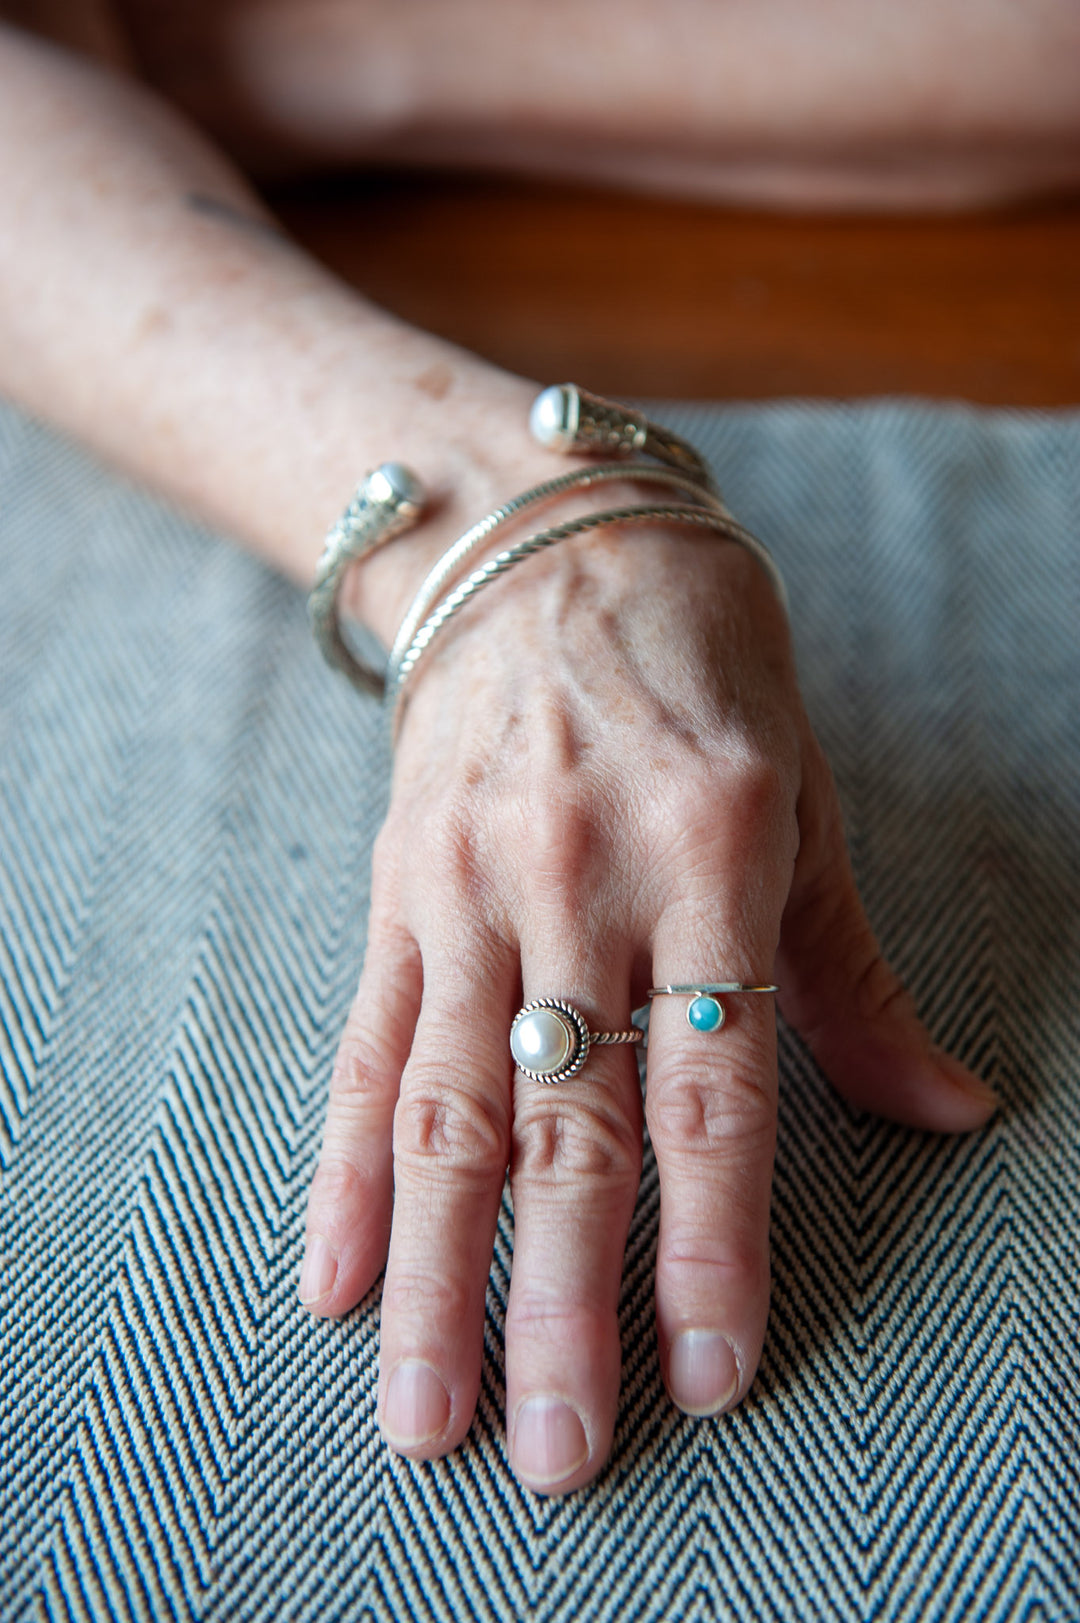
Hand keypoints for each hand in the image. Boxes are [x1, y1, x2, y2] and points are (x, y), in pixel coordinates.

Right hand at [298, 514, 996, 1494]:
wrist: (540, 537)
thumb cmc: (701, 660)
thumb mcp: (803, 791)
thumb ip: (849, 970)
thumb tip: (949, 1110)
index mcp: (710, 849)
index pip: (712, 1085)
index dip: (712, 1237)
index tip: (706, 1371)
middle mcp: (577, 876)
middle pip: (567, 1124)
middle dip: (560, 1301)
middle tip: (554, 1453)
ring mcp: (469, 884)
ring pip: (447, 1107)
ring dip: (436, 1272)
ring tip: (424, 1410)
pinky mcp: (395, 887)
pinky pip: (366, 1041)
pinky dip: (347, 1164)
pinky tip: (330, 1271)